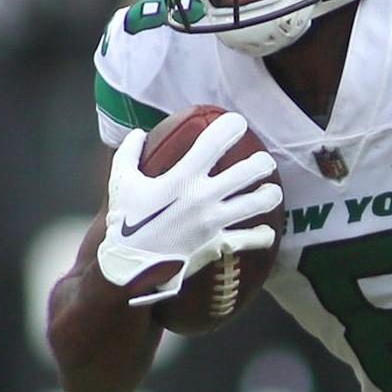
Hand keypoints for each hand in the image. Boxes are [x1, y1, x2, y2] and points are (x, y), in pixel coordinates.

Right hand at [97, 112, 281, 306]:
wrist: (129, 267)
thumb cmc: (124, 222)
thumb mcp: (120, 181)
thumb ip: (129, 152)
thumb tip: (139, 132)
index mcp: (182, 178)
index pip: (215, 142)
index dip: (232, 126)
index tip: (238, 123)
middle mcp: (203, 197)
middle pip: (249, 171)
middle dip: (263, 163)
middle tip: (264, 162)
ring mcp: (214, 222)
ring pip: (258, 203)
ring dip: (270, 195)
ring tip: (271, 191)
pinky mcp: (218, 245)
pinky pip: (251, 240)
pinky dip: (262, 235)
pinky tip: (265, 231)